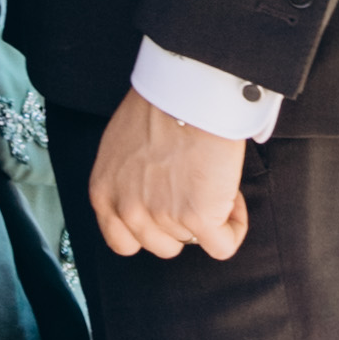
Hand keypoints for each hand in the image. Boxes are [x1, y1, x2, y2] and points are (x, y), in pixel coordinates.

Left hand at [86, 87, 247, 262]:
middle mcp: (129, 210)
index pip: (122, 242)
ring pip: (192, 241)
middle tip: (195, 189)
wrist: (188, 94)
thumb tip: (150, 188)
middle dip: (180, 222)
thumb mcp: (121, 145)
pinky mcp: (198, 218)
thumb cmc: (159, 104)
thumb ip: (127, 178)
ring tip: (214, 182)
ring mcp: (163, 217)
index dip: (150, 229)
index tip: (166, 210)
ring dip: (207, 218)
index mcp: (105, 193)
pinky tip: (234, 201)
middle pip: (162, 244)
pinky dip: (233, 228)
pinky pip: (222, 245)